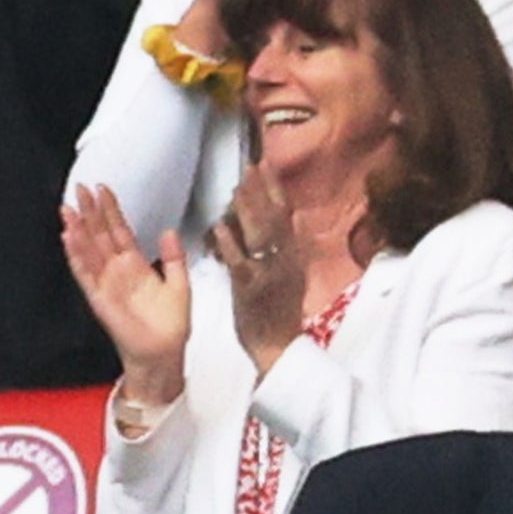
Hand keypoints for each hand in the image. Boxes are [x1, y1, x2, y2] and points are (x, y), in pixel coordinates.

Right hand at [61, 186, 189, 401]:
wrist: (164, 352)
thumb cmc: (171, 324)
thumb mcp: (180, 285)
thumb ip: (174, 258)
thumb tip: (170, 231)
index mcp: (136, 265)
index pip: (120, 231)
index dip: (111, 210)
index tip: (104, 190)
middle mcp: (117, 270)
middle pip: (100, 235)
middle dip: (90, 212)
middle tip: (81, 188)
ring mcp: (106, 282)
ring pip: (87, 249)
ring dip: (77, 229)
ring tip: (69, 208)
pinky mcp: (99, 297)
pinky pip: (84, 272)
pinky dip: (76, 255)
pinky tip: (69, 237)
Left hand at [212, 165, 304, 376]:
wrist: (278, 348)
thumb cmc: (276, 314)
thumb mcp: (286, 276)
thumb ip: (278, 249)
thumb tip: (272, 220)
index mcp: (293, 258)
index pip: (287, 216)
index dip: (276, 189)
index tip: (265, 165)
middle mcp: (286, 263)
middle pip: (276, 220)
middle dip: (263, 192)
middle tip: (250, 167)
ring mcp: (271, 275)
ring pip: (262, 237)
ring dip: (249, 211)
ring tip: (237, 187)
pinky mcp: (253, 290)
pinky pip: (241, 263)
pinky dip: (231, 244)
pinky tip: (219, 226)